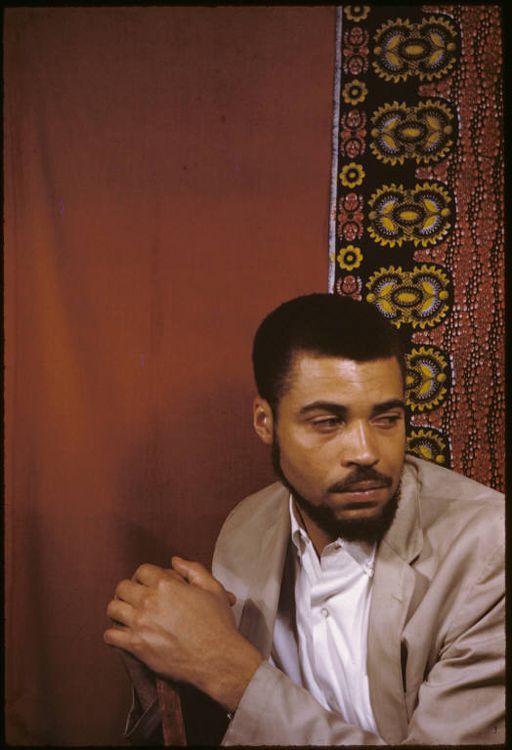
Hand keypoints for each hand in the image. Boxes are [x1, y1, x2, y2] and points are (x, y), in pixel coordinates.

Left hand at [104, 557, 261, 710]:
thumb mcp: (213, 588)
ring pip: (113, 608)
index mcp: (167, 585)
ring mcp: (140, 624)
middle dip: (130, 590)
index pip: (142, 571)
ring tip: (128, 614)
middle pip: (123, 587)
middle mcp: (149, 601)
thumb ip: (193, 569)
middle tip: (137, 598)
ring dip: (119, 609)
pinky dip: (113, 635)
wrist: (217, 659)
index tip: (149, 584)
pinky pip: (110, 636)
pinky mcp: (136, 646)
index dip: (146, 576)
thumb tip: (175, 561)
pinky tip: (124, 635)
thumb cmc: (217, 624)